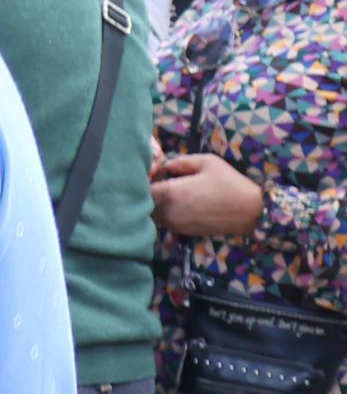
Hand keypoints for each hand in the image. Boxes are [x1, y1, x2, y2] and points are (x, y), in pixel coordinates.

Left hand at [150, 152, 264, 239]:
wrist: (251, 212)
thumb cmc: (230, 183)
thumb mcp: (207, 162)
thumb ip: (180, 161)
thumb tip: (164, 166)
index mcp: (171, 193)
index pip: (141, 187)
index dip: (143, 179)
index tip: (153, 172)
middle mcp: (168, 212)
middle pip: (143, 201)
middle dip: (147, 191)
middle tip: (160, 180)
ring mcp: (174, 224)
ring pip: (152, 213)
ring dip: (155, 202)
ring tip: (170, 191)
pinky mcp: (181, 231)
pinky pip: (163, 220)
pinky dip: (164, 212)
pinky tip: (179, 203)